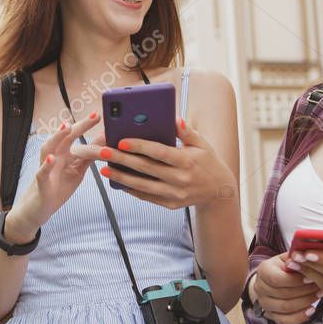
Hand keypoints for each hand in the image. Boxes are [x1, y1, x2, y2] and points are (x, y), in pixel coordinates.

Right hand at [5, 112, 102, 241]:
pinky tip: (51, 158)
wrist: (39, 208)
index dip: (90, 129)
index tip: (103, 116)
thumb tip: (104, 140)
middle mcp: (55, 157)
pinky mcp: (41, 183)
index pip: (79, 139)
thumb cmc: (58, 187)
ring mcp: (47, 168)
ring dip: (57, 137)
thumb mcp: (78, 171)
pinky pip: (42, 173)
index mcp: (66, 154)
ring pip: (49, 149)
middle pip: (66, 138)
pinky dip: (46, 165)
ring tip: (67, 127)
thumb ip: (89, 156)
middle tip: (94, 116)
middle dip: (80, 126)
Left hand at [70, 117, 235, 209]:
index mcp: (187, 161)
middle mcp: (180, 179)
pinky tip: (118, 182)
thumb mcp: (201, 144)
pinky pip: (147, 197)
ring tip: (104, 170)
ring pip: (143, 186)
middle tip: (104, 152)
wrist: (219, 191)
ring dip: (121, 178)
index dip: (140, 146)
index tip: (121, 140)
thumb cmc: (207, 161)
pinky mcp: (171, 204)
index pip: (159, 152)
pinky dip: (132, 190)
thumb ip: (186, 131)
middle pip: (146, 169)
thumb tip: (174, 118)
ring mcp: (175, 194)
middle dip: (122, 160)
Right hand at [253, 253, 322, 323]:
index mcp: (263, 270)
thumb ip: (296, 258)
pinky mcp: (270, 315)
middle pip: (282, 294)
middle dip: (304, 291)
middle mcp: (260, 287)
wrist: (275, 279)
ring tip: (318, 295)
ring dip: (305, 302)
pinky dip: (300, 317)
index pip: (276, 279)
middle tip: (320, 286)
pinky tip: (311, 309)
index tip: (312, 278)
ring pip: (285, 308)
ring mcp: (264, 303)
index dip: (296, 280)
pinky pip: (284, 321)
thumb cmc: (287, 266)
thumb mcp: (290, 258)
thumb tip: (302, 258)